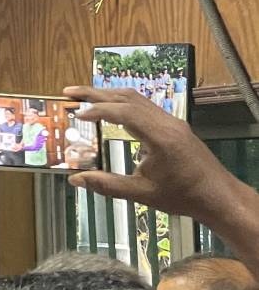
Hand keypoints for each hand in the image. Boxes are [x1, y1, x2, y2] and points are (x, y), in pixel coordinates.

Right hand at [64, 85, 249, 218]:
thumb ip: (107, 185)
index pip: (123, 111)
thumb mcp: (141, 194)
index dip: (97, 109)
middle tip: (69, 92)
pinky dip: (124, 103)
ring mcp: (173, 122)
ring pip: (138, 99)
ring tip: (85, 97)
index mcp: (159, 137)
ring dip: (110, 95)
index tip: (76, 114)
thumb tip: (75, 179)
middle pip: (128, 98)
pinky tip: (112, 110)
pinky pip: (146, 107)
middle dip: (96, 92)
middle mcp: (167, 123)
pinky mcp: (175, 127)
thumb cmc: (183, 197)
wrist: (219, 198)